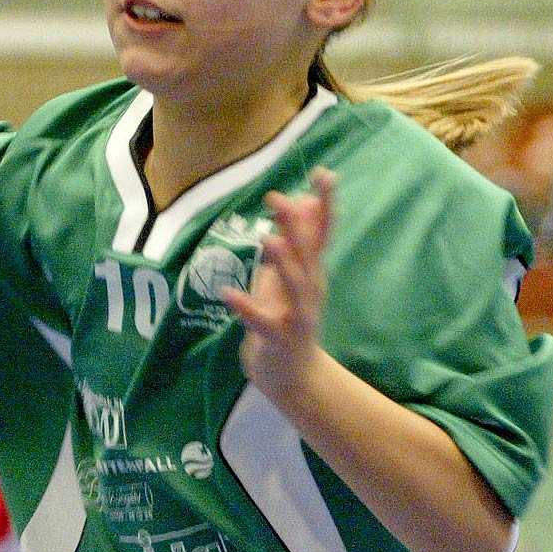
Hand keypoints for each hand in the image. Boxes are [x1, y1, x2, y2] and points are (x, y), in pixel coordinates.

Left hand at [222, 167, 338, 402]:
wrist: (293, 377)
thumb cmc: (287, 320)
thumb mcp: (290, 276)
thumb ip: (295, 240)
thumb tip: (301, 199)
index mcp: (312, 272)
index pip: (321, 233)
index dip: (325, 205)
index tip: (324, 174)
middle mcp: (311, 290)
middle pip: (307, 254)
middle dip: (295, 226)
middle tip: (278, 198)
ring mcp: (298, 317)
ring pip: (294, 287)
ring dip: (282, 263)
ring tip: (268, 239)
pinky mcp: (279, 340)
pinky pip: (262, 323)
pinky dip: (245, 308)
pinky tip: (227, 294)